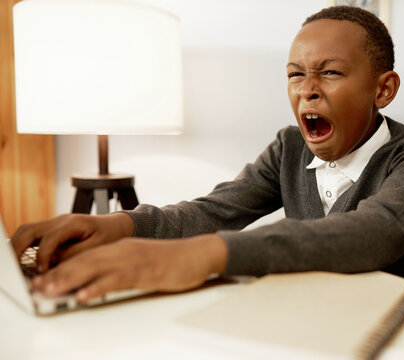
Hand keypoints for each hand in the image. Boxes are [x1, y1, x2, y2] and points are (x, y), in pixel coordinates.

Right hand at [11, 213, 134, 271]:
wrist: (118, 225)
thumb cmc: (111, 235)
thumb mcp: (98, 247)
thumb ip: (76, 254)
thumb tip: (53, 262)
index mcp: (73, 223)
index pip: (49, 238)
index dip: (42, 256)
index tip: (42, 272)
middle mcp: (61, 220)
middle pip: (29, 230)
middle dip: (17, 249)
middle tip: (12, 268)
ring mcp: (55, 223)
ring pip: (27, 230)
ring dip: (17, 247)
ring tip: (13, 266)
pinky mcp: (54, 229)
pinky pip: (33, 235)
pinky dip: (25, 246)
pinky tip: (23, 261)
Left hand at [31, 234, 227, 301]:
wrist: (198, 253)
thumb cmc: (172, 260)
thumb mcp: (142, 261)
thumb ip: (122, 268)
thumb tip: (99, 283)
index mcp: (122, 248)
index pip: (85, 257)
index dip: (62, 268)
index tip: (44, 280)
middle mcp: (123, 250)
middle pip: (84, 261)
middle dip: (59, 274)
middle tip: (39, 287)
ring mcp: (134, 260)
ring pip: (95, 269)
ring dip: (71, 280)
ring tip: (51, 291)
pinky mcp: (144, 271)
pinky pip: (116, 280)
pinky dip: (97, 288)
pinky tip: (84, 295)